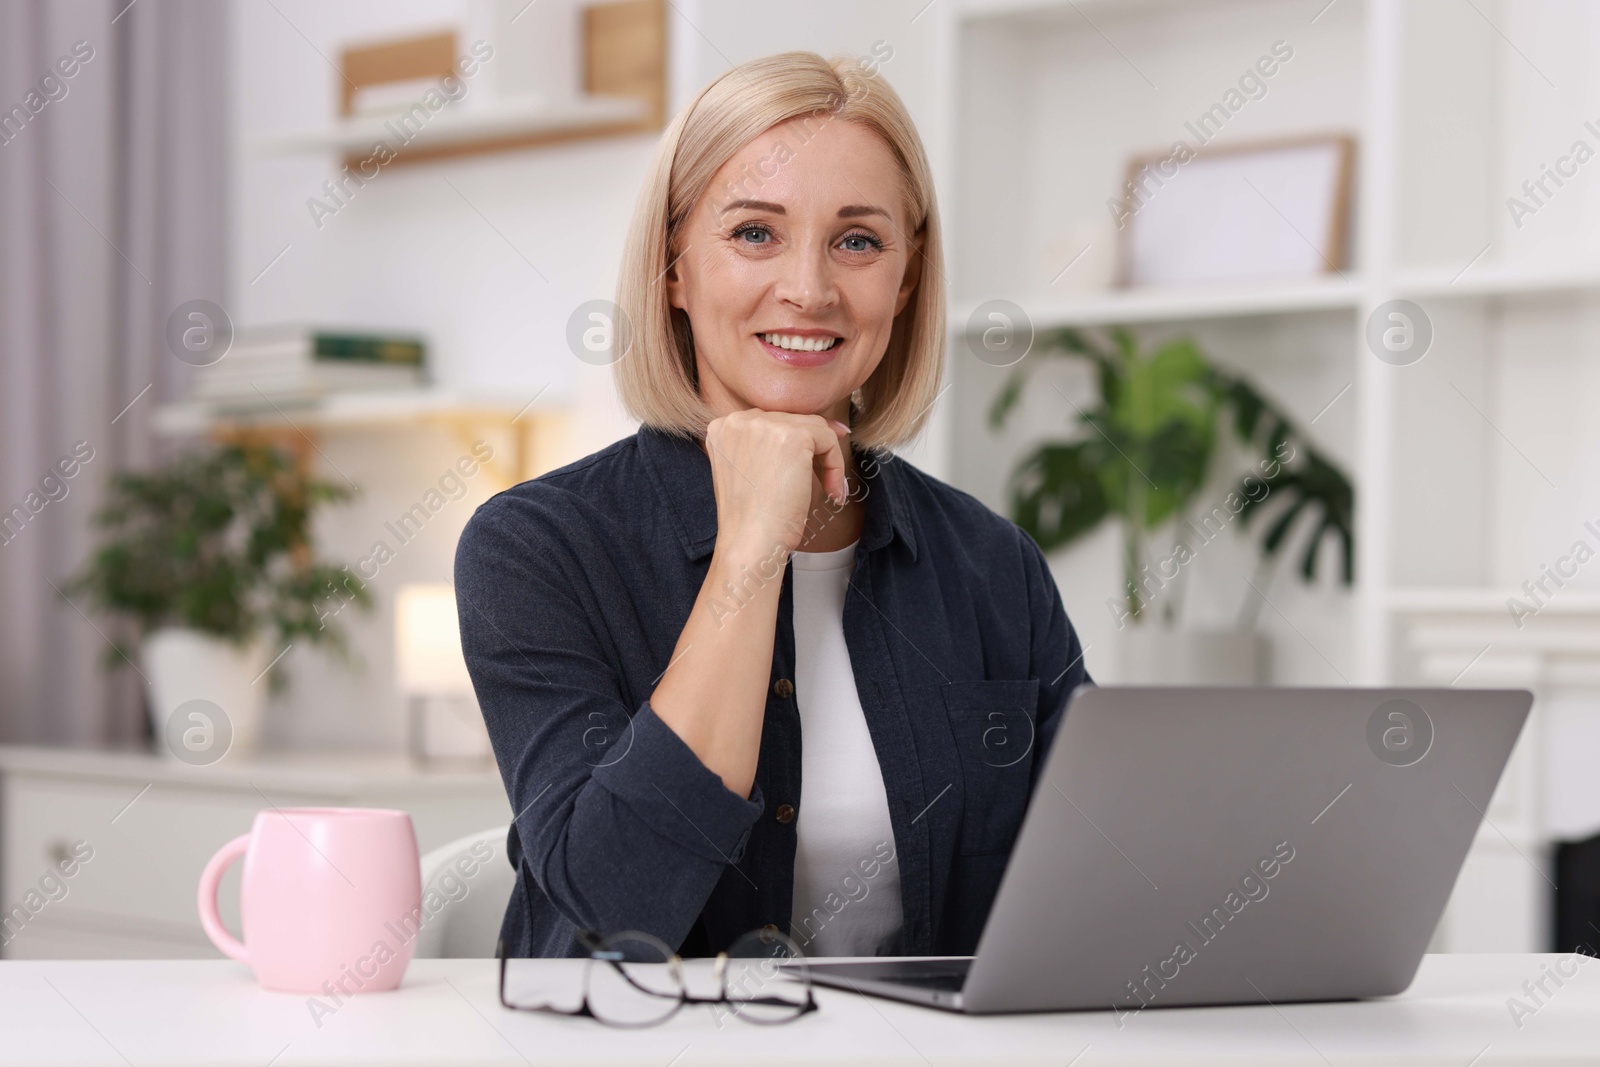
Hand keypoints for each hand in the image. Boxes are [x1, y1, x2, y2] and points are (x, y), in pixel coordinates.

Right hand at [703, 409, 849, 557]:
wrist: (750, 542)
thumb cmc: (753, 518)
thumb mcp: (750, 471)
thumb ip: (767, 446)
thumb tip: (821, 425)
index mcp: (723, 427)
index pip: (771, 421)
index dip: (798, 440)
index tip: (816, 460)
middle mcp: (739, 420)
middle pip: (792, 420)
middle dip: (813, 450)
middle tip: (826, 482)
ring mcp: (764, 425)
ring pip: (813, 427)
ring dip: (827, 459)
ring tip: (830, 490)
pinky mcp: (792, 436)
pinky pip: (827, 439)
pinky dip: (836, 465)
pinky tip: (832, 491)